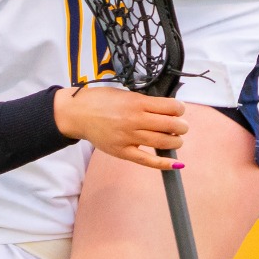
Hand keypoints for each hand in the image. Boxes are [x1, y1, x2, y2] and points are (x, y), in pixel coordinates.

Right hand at [53, 85, 185, 169]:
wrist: (77, 114)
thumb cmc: (101, 101)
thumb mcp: (125, 94)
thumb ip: (144, 102)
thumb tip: (166, 110)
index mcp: (137, 102)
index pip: (170, 107)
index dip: (180, 109)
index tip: (179, 111)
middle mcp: (134, 120)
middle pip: (170, 125)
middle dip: (181, 126)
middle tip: (181, 127)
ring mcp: (128, 137)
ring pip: (162, 142)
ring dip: (176, 142)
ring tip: (176, 140)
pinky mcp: (122, 152)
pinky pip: (147, 160)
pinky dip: (163, 164)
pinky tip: (175, 165)